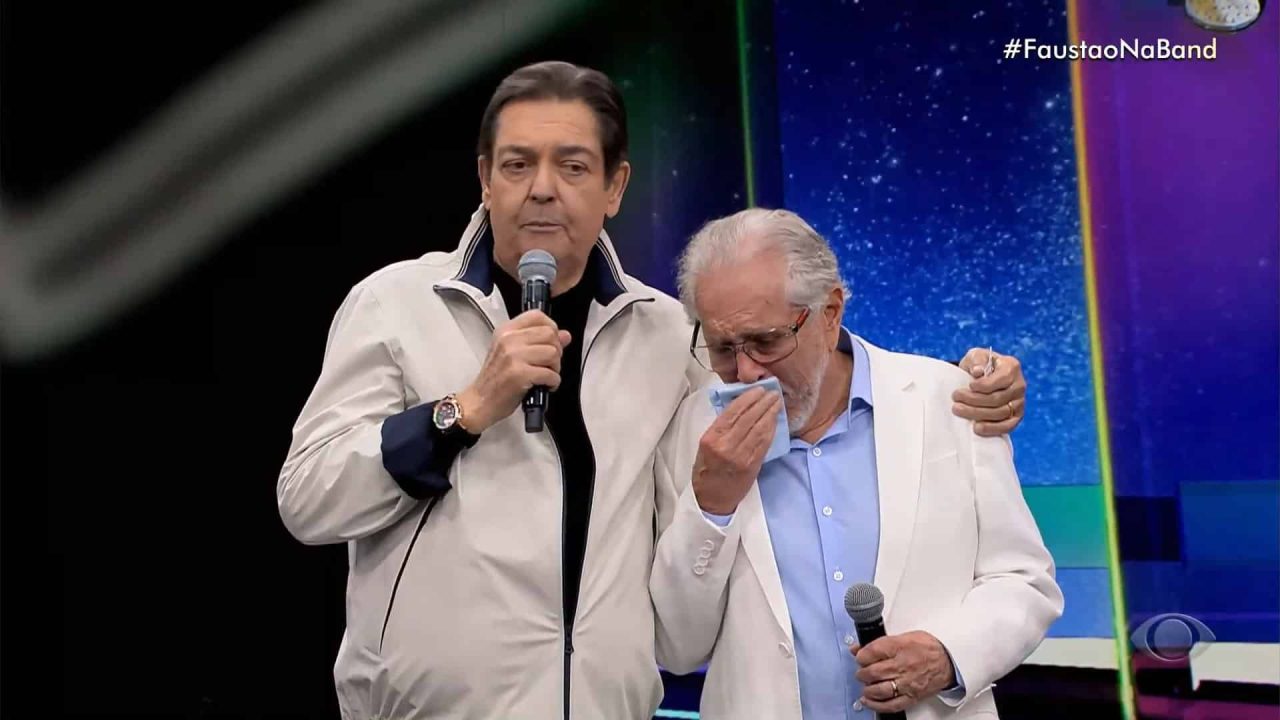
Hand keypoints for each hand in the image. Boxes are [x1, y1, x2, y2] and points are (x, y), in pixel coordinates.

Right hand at [456, 310, 570, 432]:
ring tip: (546, 375)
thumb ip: (538, 341)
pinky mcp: (520, 374)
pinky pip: (551, 374)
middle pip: (550, 334)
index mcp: (506, 331)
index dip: (552, 327)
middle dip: (556, 351)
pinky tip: (545, 386)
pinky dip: (553, 382)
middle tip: (548, 364)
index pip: (537, 316)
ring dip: (555, 368)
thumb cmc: (496, 380)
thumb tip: (564, 336)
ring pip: (553, 353)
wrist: (480, 402)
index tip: (552, 341)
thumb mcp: (512, 354)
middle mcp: (509, 340)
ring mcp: (514, 356)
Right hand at [692, 388, 782, 514]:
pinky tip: (775, 420)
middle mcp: (726, 446)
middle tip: (772, 393)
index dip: (747, 399)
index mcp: (711, 438)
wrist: (711, 498)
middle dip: (762, 403)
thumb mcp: (705, 445)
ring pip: (758, 429)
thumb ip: (720, 428)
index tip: (757, 391)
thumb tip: (739, 408)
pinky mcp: (752, 465)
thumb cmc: (706, 469)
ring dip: (770, 413)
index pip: (732, 412)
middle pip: (748, 418)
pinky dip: (771, 430)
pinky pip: (764, 443)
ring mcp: (740, 456)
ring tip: (776, 403)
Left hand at [852, 631, 955, 714]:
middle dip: (862, 672)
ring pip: (879, 689)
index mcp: (900, 646)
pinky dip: (876, 705)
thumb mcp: (904, 637)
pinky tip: (868, 701)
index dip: (861, 655)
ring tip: (866, 685)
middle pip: (873, 672)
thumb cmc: (928, 648)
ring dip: (867, 688)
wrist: (949, 661)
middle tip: (862, 671)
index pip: (872, 652)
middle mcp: (903, 665)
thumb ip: (879, 643)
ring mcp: (907, 683)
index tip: (860, 656)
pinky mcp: (911, 696)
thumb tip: (858, 648)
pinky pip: (891, 705)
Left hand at [954, 348, 1025, 435]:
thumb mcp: (976, 356)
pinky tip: (976, 428)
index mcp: (1012, 367)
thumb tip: (977, 372)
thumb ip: (977, 360)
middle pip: (996, 399)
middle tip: (955, 399)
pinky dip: (992, 429)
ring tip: (958, 410)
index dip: (982, 386)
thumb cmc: (978, 365)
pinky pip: (1007, 426)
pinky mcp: (1016, 416)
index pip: (1000, 380)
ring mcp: (1019, 402)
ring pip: (999, 413)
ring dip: (976, 414)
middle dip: (973, 400)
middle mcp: (1019, 385)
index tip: (967, 386)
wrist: (983, 377)